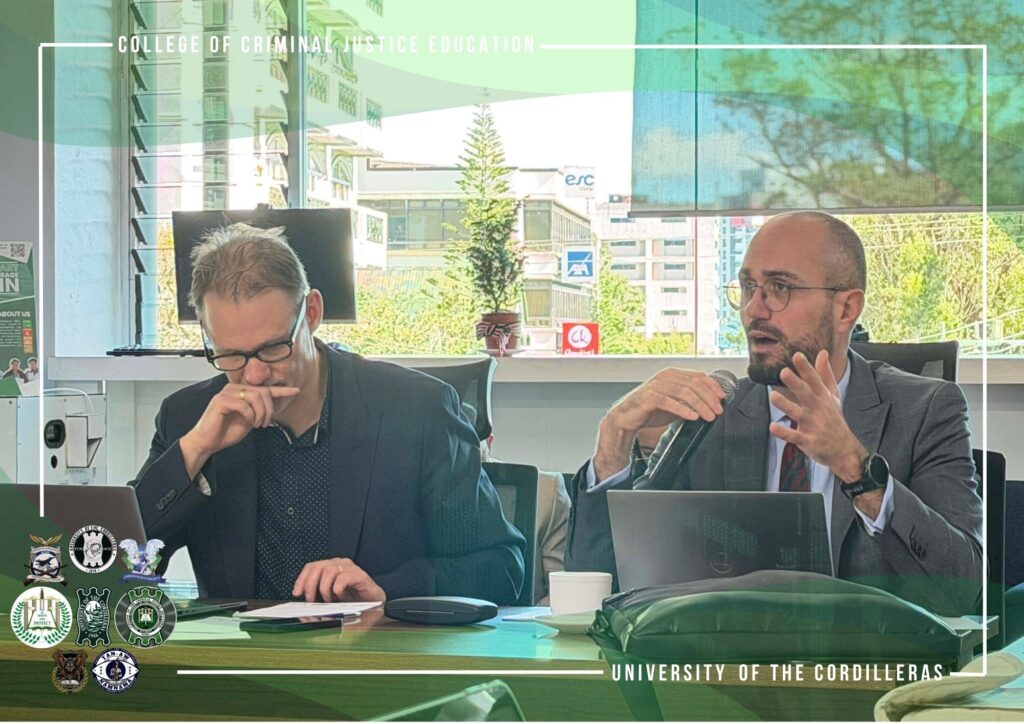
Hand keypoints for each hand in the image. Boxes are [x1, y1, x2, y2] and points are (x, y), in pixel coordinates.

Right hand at [180, 383, 299, 478]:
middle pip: (262, 391)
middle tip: (265, 423)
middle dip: (269, 409)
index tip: (296, 391)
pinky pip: (243, 404)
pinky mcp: (220, 400)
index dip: (281, 390)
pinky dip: (250, 414)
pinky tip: (248, 422)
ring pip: (255, 396)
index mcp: (241, 392)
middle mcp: (234, 388)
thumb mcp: (250, 420)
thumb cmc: (226, 432)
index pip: (264, 388)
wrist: (208, 442)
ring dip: (261, 413)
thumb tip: (274, 404)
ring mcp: (226, 393)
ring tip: (257, 424)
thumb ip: (260, 410)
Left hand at [292, 557, 385, 602]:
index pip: (312, 567)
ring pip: (329, 571)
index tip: (297, 593)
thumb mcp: (330, 604)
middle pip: (318, 566)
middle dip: (310, 584)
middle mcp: (340, 565)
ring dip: (325, 589)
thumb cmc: (353, 604)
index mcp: (331, 568)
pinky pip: (343, 578)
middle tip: (311, 600)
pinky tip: (341, 597)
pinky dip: (338, 589)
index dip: (302, 579)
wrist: (376, 607)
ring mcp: (351, 569)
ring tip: (329, 600)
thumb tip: (303, 611)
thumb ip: (317, 605)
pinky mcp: (360, 576)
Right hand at [594, 369, 726, 479]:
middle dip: (709, 398)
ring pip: (684, 392)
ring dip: (700, 405)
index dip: (713, 387)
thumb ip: (690, 401)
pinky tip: (693, 417)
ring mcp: (656, 385)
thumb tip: (712, 405)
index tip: (722, 399)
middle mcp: (665, 376)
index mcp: (672, 374)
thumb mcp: (675, 403)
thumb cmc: (650, 410)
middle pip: (694, 383)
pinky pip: (669, 402)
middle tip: (718, 411)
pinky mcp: (648, 397)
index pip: (698, 376)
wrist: (626, 418)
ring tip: (709, 416)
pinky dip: (683, 410)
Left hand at [768, 350, 866, 483]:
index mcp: (823, 397)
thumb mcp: (833, 396)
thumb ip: (825, 375)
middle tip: (783, 372)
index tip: (797, 356)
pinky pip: (793, 436)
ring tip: (773, 396)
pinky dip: (783, 432)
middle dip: (795, 383)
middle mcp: (817, 409)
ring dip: (785, 405)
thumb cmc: (834, 419)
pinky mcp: (807, 440)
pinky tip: (772, 427)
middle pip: (805, 394)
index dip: (806, 368)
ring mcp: (812, 425)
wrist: (844, 450)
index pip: (815, 380)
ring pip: (797, 413)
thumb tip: (822, 353)